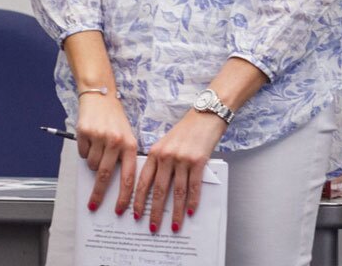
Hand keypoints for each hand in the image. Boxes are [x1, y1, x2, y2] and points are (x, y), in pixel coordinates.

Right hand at [74, 93, 139, 216]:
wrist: (101, 97)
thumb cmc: (116, 121)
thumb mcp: (127, 137)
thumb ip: (123, 157)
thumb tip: (115, 185)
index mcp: (131, 145)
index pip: (129, 177)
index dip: (124, 196)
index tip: (120, 209)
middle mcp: (116, 141)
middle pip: (105, 175)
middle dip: (99, 193)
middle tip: (94, 205)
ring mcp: (100, 137)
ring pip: (92, 165)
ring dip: (92, 163)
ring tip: (98, 149)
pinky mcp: (85, 133)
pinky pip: (82, 154)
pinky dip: (85, 151)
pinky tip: (90, 140)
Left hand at [132, 110, 225, 233]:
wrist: (207, 113)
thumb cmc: (188, 129)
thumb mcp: (167, 143)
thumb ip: (160, 161)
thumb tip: (157, 187)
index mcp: (154, 152)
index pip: (142, 182)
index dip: (138, 201)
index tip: (134, 214)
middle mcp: (166, 156)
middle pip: (158, 190)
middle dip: (154, 212)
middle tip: (151, 228)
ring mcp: (182, 159)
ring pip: (176, 192)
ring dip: (175, 212)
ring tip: (173, 226)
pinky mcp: (198, 161)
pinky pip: (194, 186)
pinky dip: (192, 201)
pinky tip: (190, 211)